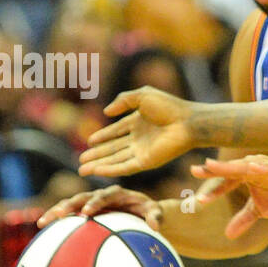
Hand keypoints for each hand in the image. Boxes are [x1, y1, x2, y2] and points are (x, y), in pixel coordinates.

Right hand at [37, 185, 163, 230]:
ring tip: (42, 223)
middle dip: (69, 205)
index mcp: (117, 193)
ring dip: (56, 212)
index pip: (104, 196)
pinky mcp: (84, 211)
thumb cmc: (149, 212)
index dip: (95, 203)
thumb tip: (156, 225)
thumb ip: (156, 216)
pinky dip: (58, 221)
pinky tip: (44, 232)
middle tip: (58, 215)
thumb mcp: (155, 212)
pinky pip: (69, 216)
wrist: (142, 212)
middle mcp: (100, 196)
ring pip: (70, 205)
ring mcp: (90, 203)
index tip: (87, 212)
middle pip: (81, 198)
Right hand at [79, 87, 196, 177]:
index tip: (89, 141)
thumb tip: (106, 112)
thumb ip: (123, 101)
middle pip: (112, 149)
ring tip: (82, 169)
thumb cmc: (169, 107)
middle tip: (80, 161)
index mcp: (138, 123)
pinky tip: (97, 170)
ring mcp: (142, 151)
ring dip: (98, 165)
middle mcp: (139, 139)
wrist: (187, 122)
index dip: (102, 137)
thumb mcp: (142, 96)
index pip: (116, 132)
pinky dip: (110, 169)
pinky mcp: (146, 162)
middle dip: (96, 155)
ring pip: (115, 160)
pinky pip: (124, 167)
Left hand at [192, 155, 267, 239]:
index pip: (226, 182)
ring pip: (248, 165)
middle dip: (214, 170)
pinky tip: (252, 168)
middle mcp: (254, 166)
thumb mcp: (260, 210)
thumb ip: (244, 219)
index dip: (214, 191)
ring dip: (232, 166)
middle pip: (232, 169)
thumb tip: (227, 236)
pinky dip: (263, 167)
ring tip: (215, 166)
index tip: (199, 201)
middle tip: (195, 170)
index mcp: (246, 175)